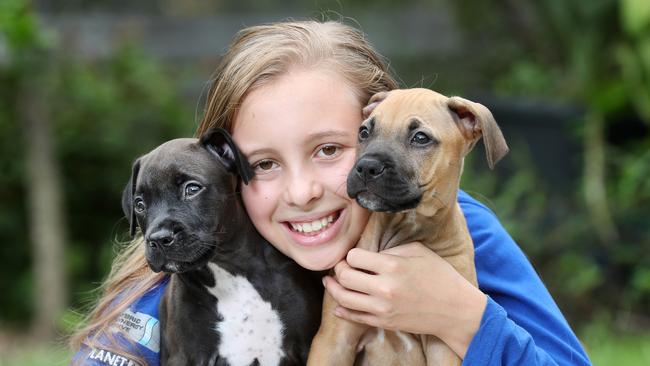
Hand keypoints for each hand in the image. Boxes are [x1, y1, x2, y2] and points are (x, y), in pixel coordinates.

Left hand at [322, 242, 486, 357]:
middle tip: (340, 267)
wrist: (455, 310)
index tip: (354, 256)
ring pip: (344, 298)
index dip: (351, 255)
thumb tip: (368, 254)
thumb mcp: (418, 251)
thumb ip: (390, 251)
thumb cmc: (439, 276)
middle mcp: (384, 288)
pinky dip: (342, 310)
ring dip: (333, 288)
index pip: (353, 257)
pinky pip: (355, 317)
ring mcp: (382, 308)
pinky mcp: (384, 323)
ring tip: (330, 282)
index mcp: (392, 266)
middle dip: (338, 269)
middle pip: (344, 276)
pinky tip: (338, 304)